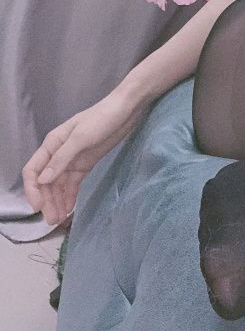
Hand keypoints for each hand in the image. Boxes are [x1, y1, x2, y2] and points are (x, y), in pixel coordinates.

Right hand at [22, 92, 147, 225]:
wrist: (126, 110)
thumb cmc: (102, 118)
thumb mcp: (81, 137)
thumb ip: (62, 158)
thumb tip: (42, 180)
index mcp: (53, 143)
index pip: (33, 170)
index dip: (32, 189)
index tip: (38, 207)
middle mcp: (59, 153)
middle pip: (46, 181)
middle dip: (47, 201)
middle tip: (53, 220)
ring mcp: (72, 159)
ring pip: (59, 184)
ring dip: (57, 201)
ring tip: (59, 219)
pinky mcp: (85, 163)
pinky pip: (73, 183)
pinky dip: (69, 195)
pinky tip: (69, 208)